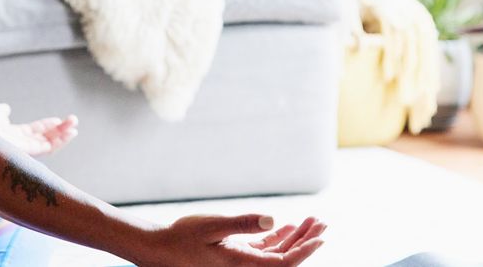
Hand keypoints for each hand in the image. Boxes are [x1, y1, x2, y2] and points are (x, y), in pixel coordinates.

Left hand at [0, 102, 77, 156]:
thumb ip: (1, 110)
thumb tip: (6, 108)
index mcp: (13, 136)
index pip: (34, 132)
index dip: (46, 126)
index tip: (58, 119)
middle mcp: (20, 145)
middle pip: (44, 139)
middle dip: (59, 131)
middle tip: (73, 121)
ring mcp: (24, 150)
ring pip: (48, 144)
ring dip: (63, 135)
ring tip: (75, 126)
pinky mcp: (27, 152)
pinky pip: (48, 148)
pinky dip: (60, 140)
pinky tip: (70, 132)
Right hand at [136, 214, 325, 265]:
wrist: (160, 249)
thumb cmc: (183, 237)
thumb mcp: (213, 226)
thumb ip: (243, 224)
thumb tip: (273, 220)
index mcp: (242, 264)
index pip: (283, 262)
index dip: (305, 250)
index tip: (321, 236)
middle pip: (285, 258)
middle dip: (305, 241)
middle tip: (321, 222)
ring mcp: (241, 262)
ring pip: (277, 253)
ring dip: (294, 238)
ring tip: (311, 221)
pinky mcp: (235, 255)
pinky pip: (264, 250)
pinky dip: (278, 238)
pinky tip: (288, 226)